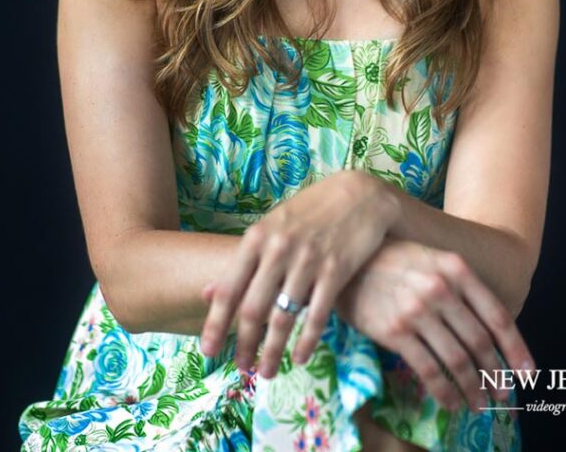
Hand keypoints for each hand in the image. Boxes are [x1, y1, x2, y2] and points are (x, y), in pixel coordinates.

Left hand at [199, 170, 396, 376]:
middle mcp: (278, 250)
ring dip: (273, 351)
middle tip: (241, 368)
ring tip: (267, 372)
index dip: (215, 324)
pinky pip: (316, 315)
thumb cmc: (310, 211)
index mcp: (257, 237)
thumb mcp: (272, 227)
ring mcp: (308, 260)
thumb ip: (243, 260)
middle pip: (253, 309)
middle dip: (244, 345)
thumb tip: (206, 292)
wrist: (359, 194)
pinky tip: (300, 357)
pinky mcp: (336, 270)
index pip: (229, 289)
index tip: (208, 352)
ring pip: (283, 318)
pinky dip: (306, 342)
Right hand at [335, 237, 535, 413]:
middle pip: (479, 342)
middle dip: (495, 374)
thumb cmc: (393, 261)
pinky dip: (444, 393)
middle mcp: (441, 288)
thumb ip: (460, 288)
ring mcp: (417, 310)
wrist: (348, 260)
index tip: (528, 374)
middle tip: (502, 394)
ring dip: (472, 389)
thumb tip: (488, 333)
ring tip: (479, 404)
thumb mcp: (433, 260)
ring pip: (456, 360)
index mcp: (456, 269)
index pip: (497, 315)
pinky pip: (428, 370)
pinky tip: (451, 403)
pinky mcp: (395, 331)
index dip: (516, 349)